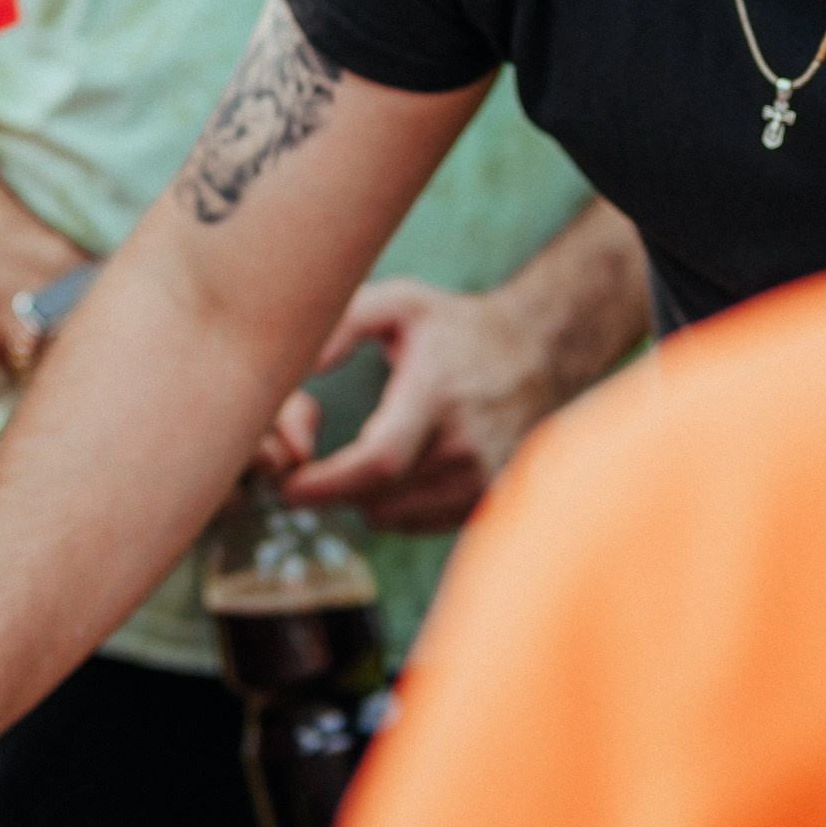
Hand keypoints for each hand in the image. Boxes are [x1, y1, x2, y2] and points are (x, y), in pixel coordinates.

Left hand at [279, 273, 553, 530]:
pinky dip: (393, 508)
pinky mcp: (489, 499)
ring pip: (397, 516)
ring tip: (347, 466)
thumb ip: (344, 325)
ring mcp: (483, 478)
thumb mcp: (399, 303)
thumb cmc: (454, 327)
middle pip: (380, 496)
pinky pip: (422, 523)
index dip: (328, 484)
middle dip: (330, 492)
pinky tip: (388, 474)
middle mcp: (465, 444)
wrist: (537, 351)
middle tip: (300, 476)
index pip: (379, 460)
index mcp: (437, 394)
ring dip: (360, 500)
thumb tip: (302, 368)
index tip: (288, 485)